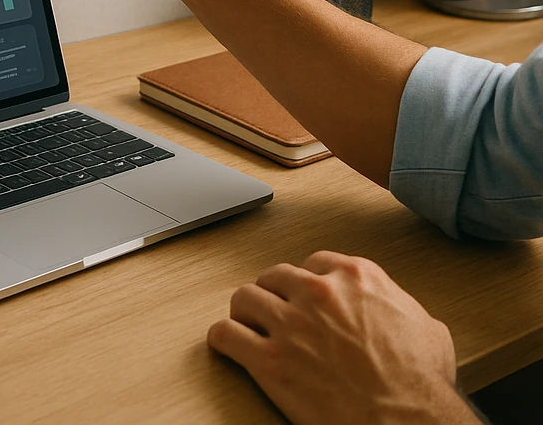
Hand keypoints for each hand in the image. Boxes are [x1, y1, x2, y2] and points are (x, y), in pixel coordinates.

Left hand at [207, 251, 476, 424]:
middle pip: (274, 276)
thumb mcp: (427, 328)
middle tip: (272, 312)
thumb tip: (395, 308)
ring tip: (246, 325)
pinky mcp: (270, 360)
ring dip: (245, 312)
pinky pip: (227, 335)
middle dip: (273, 295)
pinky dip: (223, 339)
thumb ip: (400, 304)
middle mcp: (318, 292)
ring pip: (245, 297)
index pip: (313, 263)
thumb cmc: (422, 385)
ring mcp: (291, 325)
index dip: (305, 284)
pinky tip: (226, 344)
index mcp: (355, 277)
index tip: (301, 296)